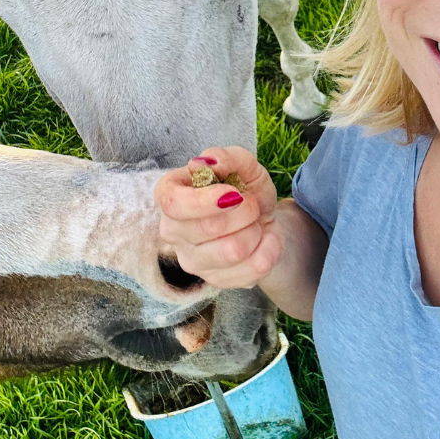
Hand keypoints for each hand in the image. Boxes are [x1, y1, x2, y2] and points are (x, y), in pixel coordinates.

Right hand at [155, 146, 281, 288]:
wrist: (264, 221)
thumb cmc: (245, 189)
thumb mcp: (243, 166)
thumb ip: (228, 157)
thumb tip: (210, 162)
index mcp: (170, 195)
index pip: (172, 203)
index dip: (204, 201)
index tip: (234, 193)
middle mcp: (172, 230)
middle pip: (206, 228)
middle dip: (243, 211)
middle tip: (252, 204)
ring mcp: (191, 260)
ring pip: (232, 251)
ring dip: (256, 231)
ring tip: (255, 223)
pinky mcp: (215, 281)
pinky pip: (251, 271)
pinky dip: (269, 250)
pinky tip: (265, 240)